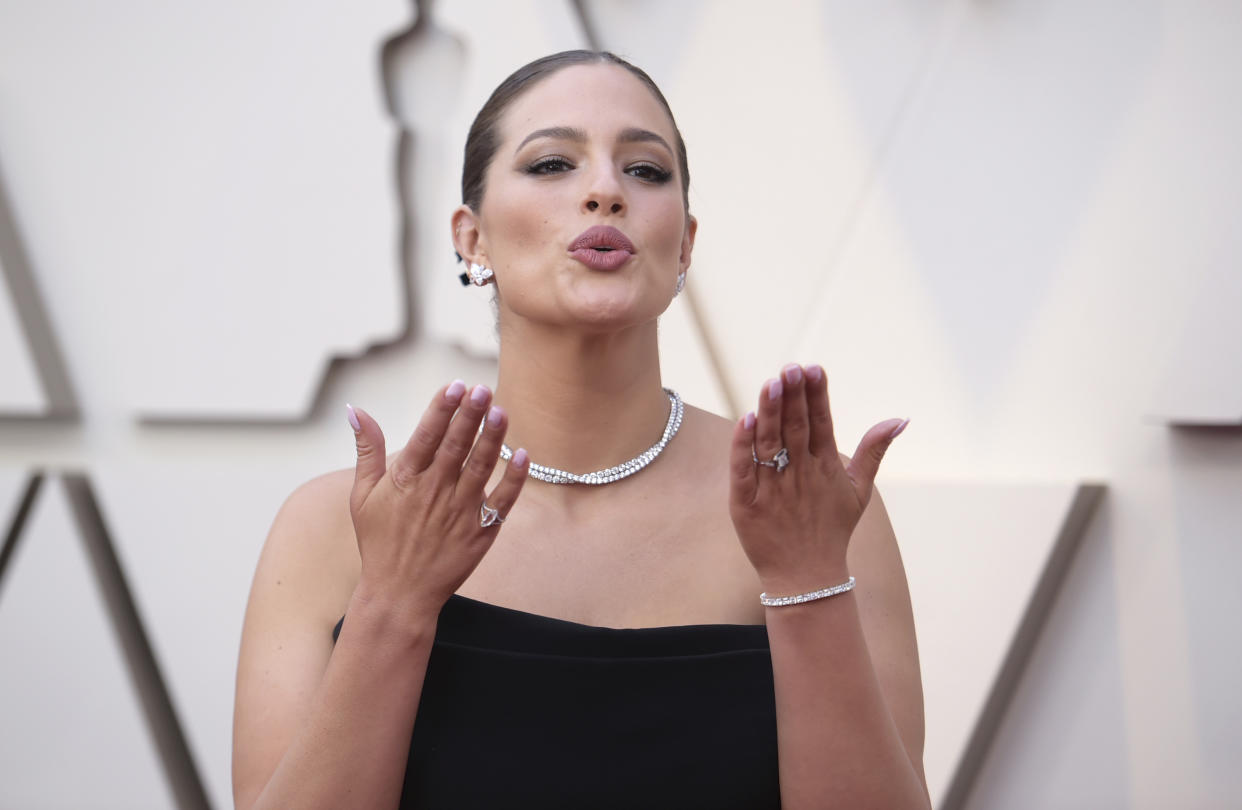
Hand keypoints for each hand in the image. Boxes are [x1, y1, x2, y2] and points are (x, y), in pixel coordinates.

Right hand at [345, 381, 528, 621]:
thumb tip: (357, 410)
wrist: (400, 594)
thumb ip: (366, 451)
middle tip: (483, 389)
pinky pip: (502, 501)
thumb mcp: (362, 496)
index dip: (442, 409)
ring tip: (501, 411)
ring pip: (480, 468)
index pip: (426, 436)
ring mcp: (459, 513)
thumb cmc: (379, 541)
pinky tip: (522, 455)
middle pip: (456, 447)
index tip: (455, 386)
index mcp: (405, 480)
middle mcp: (434, 493)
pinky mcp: (481, 532)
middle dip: (470, 416)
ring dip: (492, 439)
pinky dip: (513, 479)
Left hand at [728, 363, 907, 595]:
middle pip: (795, 428)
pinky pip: (744, 469)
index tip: (814, 368)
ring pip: (770, 443)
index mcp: (825, 466)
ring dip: (770, 412)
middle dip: (793, 396)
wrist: (807, 578)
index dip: (817, 395)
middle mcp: (800, 474)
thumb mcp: (859, 490)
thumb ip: (875, 451)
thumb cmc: (832, 530)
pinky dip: (743, 446)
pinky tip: (745, 420)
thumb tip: (900, 418)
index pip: (822, 423)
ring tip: (772, 383)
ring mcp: (773, 488)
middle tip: (791, 368)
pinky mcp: (747, 502)